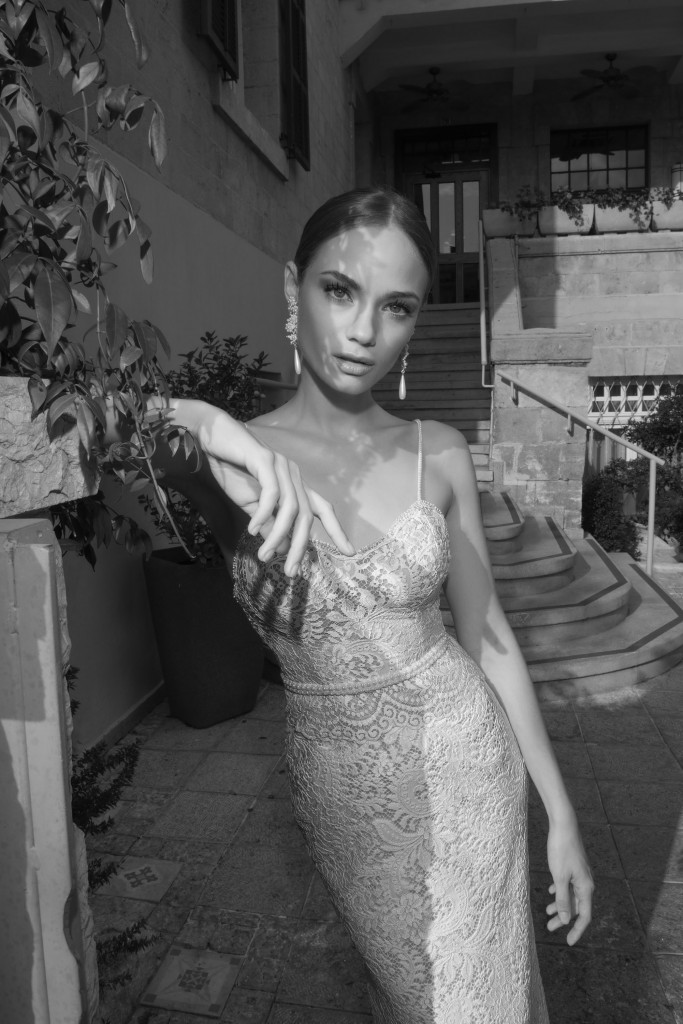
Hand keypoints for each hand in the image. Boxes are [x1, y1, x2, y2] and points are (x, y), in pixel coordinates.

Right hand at [196, 405, 353, 574]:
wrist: (211, 436)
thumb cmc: (231, 468)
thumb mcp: (250, 505)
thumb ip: (267, 525)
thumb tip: (280, 550)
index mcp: (294, 484)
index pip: (322, 509)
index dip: (337, 530)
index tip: (349, 552)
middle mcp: (293, 474)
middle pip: (306, 516)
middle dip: (300, 546)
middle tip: (290, 571)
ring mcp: (281, 466)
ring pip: (290, 508)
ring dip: (278, 536)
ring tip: (263, 555)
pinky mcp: (265, 459)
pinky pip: (271, 493)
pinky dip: (263, 514)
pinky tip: (251, 530)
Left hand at [546, 818, 593, 945]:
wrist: (564, 825)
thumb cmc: (561, 850)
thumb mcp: (559, 877)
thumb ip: (563, 899)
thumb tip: (565, 920)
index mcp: (586, 887)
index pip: (584, 915)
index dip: (577, 930)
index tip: (568, 942)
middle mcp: (586, 882)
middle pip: (576, 907)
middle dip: (564, 919)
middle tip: (549, 928)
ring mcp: (580, 874)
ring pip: (571, 895)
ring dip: (560, 904)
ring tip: (547, 911)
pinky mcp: (574, 866)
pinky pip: (569, 884)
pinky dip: (560, 891)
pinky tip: (552, 891)